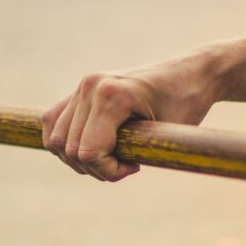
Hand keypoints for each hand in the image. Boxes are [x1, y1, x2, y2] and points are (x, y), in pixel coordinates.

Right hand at [42, 52, 222, 180]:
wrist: (191, 74)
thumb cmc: (185, 105)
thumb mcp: (164, 135)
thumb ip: (127, 154)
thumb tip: (94, 168)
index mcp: (112, 95)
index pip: (88, 152)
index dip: (109, 171)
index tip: (135, 167)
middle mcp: (90, 87)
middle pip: (69, 150)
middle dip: (96, 168)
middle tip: (126, 165)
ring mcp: (82, 86)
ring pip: (56, 139)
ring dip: (78, 159)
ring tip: (110, 158)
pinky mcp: (80, 90)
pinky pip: (54, 122)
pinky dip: (64, 142)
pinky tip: (90, 149)